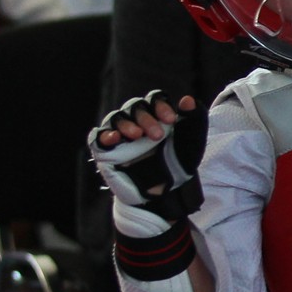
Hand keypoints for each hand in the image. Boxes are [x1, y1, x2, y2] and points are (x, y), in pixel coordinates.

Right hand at [89, 91, 201, 231]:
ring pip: (115, 118)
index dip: (160, 105)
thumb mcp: (192, 141)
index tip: (170, 119)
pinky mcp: (107, 151)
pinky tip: (115, 139)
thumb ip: (193, 119)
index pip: (153, 100)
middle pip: (134, 107)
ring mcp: (120, 135)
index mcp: (156, 115)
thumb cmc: (179, 162)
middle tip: (157, 135)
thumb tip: (188, 100)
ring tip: (136, 136)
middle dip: (145, 117)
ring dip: (125, 123)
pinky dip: (104, 135)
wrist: (168, 192)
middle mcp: (136, 121)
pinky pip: (98, 137)